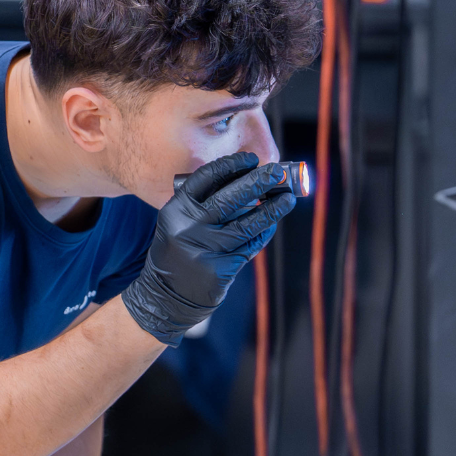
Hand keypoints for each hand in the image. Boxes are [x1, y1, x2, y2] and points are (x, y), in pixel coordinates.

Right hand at [123, 153, 295, 345]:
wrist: (167, 296)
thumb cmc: (178, 250)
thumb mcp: (178, 221)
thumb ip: (203, 202)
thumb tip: (246, 177)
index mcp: (176, 210)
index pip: (206, 178)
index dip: (231, 165)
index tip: (251, 159)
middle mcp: (189, 228)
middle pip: (230, 199)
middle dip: (258, 182)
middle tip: (277, 172)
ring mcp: (206, 251)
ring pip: (247, 225)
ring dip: (272, 210)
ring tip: (288, 198)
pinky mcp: (221, 270)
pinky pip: (250, 247)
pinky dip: (263, 233)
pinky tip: (272, 224)